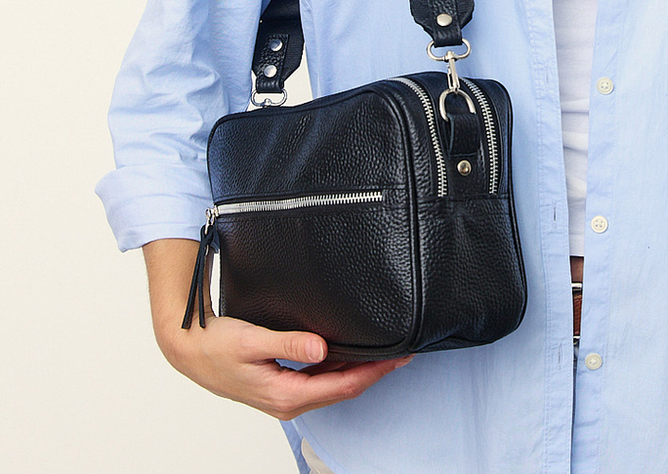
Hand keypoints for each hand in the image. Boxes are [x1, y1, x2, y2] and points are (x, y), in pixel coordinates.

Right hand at [141, 238, 409, 418]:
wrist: (191, 351)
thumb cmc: (217, 346)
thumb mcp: (253, 341)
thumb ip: (289, 343)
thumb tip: (322, 347)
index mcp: (286, 395)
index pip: (342, 386)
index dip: (374, 372)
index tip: (398, 357)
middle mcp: (289, 401)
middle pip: (343, 389)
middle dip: (375, 372)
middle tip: (403, 352)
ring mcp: (286, 396)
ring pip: (333, 386)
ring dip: (360, 371)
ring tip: (386, 352)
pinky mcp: (283, 386)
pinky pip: (320, 381)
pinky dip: (341, 369)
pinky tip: (351, 354)